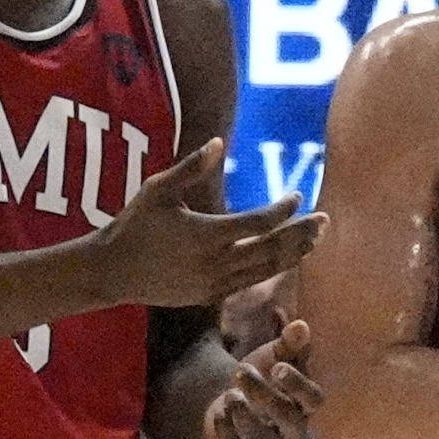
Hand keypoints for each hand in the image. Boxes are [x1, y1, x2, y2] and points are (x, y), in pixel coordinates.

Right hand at [85, 140, 313, 312]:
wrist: (113, 271)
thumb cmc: (135, 224)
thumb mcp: (159, 189)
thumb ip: (192, 167)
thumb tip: (219, 142)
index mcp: (205, 234)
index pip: (258, 223)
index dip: (283, 210)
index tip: (298, 195)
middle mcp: (214, 263)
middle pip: (271, 250)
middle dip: (301, 235)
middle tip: (325, 219)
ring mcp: (214, 284)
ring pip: (265, 271)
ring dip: (293, 255)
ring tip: (315, 239)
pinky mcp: (210, 296)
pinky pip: (250, 283)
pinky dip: (272, 270)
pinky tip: (287, 258)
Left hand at [196, 321, 320, 438]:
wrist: (227, 399)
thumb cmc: (260, 375)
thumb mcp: (271, 356)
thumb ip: (287, 344)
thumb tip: (301, 325)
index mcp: (305, 405)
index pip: (314, 401)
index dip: (299, 386)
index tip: (278, 367)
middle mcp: (293, 432)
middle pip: (292, 422)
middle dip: (268, 397)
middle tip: (243, 371)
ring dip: (249, 420)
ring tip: (230, 395)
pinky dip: (228, 436)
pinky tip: (218, 413)